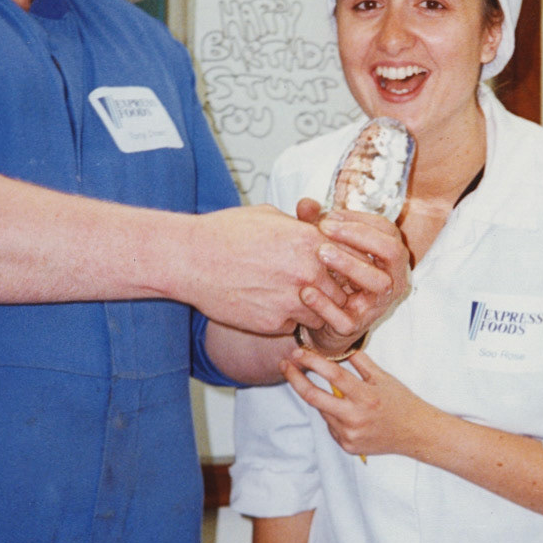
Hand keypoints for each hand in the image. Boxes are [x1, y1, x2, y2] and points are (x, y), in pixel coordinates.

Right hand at [171, 205, 346, 334]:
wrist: (191, 259)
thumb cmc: (224, 232)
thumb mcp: (268, 216)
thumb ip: (299, 226)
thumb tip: (315, 226)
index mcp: (310, 241)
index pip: (351, 259)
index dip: (346, 266)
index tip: (338, 269)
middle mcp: (307, 272)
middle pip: (342, 291)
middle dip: (333, 292)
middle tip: (316, 289)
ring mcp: (292, 300)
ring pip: (322, 315)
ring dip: (313, 310)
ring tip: (292, 298)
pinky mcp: (274, 322)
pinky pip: (294, 326)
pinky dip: (287, 320)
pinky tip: (268, 306)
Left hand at [282, 346, 435, 459]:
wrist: (416, 433)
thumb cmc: (401, 402)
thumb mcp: (383, 377)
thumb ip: (359, 361)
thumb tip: (337, 346)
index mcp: (366, 397)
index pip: (333, 375)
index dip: (312, 362)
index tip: (298, 352)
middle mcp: (355, 418)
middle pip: (313, 397)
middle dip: (295, 379)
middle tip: (284, 365)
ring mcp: (349, 435)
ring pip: (322, 411)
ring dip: (320, 398)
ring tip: (340, 396)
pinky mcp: (347, 446)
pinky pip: (330, 425)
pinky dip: (333, 415)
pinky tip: (350, 414)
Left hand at [295, 202, 410, 357]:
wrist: (324, 323)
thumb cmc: (333, 278)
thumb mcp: (328, 246)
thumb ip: (316, 224)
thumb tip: (305, 204)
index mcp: (390, 257)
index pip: (387, 230)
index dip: (359, 219)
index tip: (329, 215)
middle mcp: (392, 280)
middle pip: (391, 251)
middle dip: (359, 236)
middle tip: (325, 228)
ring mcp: (378, 305)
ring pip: (378, 283)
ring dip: (350, 265)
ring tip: (320, 253)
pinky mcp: (357, 327)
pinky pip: (347, 317)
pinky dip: (326, 304)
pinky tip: (306, 292)